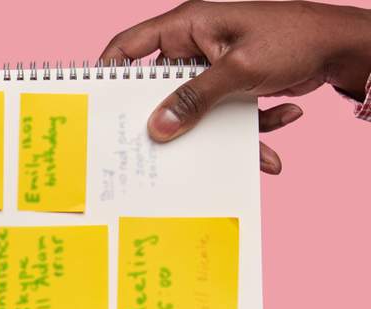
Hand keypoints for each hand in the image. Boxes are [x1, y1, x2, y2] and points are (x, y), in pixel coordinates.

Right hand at [102, 1, 370, 170]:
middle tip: (159, 146)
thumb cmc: (294, 38)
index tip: (96, 105)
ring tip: (245, 150)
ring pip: (198, 108)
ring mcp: (216, 66)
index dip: (108, 72)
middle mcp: (197, 44)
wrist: (343, 45)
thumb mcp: (239, 70)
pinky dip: (251, 128)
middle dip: (171, 119)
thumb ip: (194, 99)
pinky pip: (227, 114)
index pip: (131, 45)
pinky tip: (280, 126)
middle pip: (163, 88)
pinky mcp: (235, 84)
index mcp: (189, 26)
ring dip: (221, 132)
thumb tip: (157, 127)